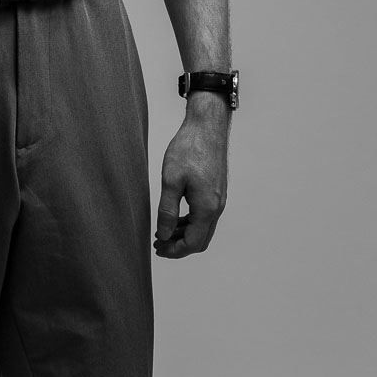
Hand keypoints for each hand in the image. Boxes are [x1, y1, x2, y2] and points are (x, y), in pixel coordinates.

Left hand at [154, 99, 228, 258]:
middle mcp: (217, 207)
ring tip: (163, 231)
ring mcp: (218, 199)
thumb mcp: (171, 180)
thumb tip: (164, 235)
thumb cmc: (189, 149)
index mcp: (207, 208)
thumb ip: (167, 211)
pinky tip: (175, 216)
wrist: (207, 126)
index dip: (174, 250)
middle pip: (200, 239)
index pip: (192, 242)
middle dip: (179, 245)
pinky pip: (205, 215)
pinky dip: (190, 221)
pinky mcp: (216, 190)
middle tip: (158, 244)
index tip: (157, 249)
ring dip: (184, 233)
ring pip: (203, 227)